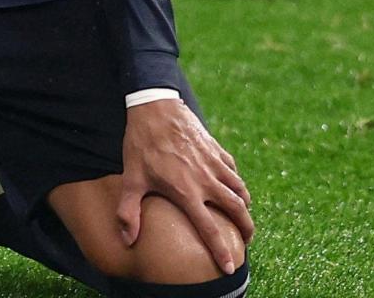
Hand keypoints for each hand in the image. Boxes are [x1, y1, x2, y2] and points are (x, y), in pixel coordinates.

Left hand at [117, 99, 253, 273]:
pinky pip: (233, 169)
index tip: (230, 266)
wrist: (155, 106)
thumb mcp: (131, 179)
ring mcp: (213, 162)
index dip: (221, 250)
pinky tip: (232, 185)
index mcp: (186, 192)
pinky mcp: (216, 148)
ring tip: (243, 215)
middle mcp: (206, 180)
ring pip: (240, 189)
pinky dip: (237, 181)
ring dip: (244, 205)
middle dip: (246, 228)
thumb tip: (127, 240)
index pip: (210, 228)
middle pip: (237, 209)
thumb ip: (128, 212)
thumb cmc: (141, 144)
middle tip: (246, 240)